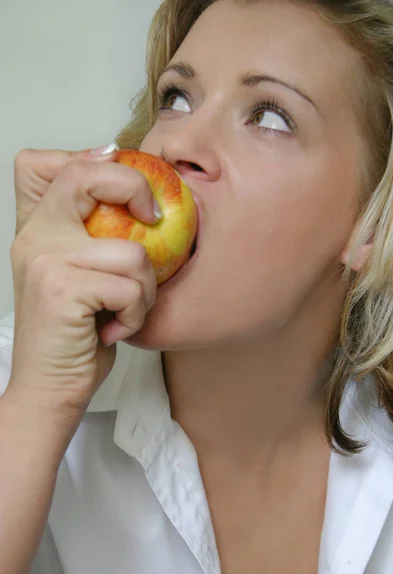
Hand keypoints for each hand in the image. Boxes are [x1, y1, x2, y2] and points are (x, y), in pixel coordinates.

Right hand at [7, 146, 157, 416]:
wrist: (49, 388)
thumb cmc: (75, 336)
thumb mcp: (78, 279)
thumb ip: (90, 240)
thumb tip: (136, 205)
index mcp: (36, 230)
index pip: (44, 163)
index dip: (90, 158)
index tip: (126, 186)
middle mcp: (35, 237)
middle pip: (85, 173)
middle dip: (134, 187)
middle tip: (151, 220)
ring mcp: (46, 260)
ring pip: (131, 250)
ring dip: (144, 289)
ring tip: (126, 311)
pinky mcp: (64, 288)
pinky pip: (130, 285)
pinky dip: (136, 313)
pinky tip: (115, 328)